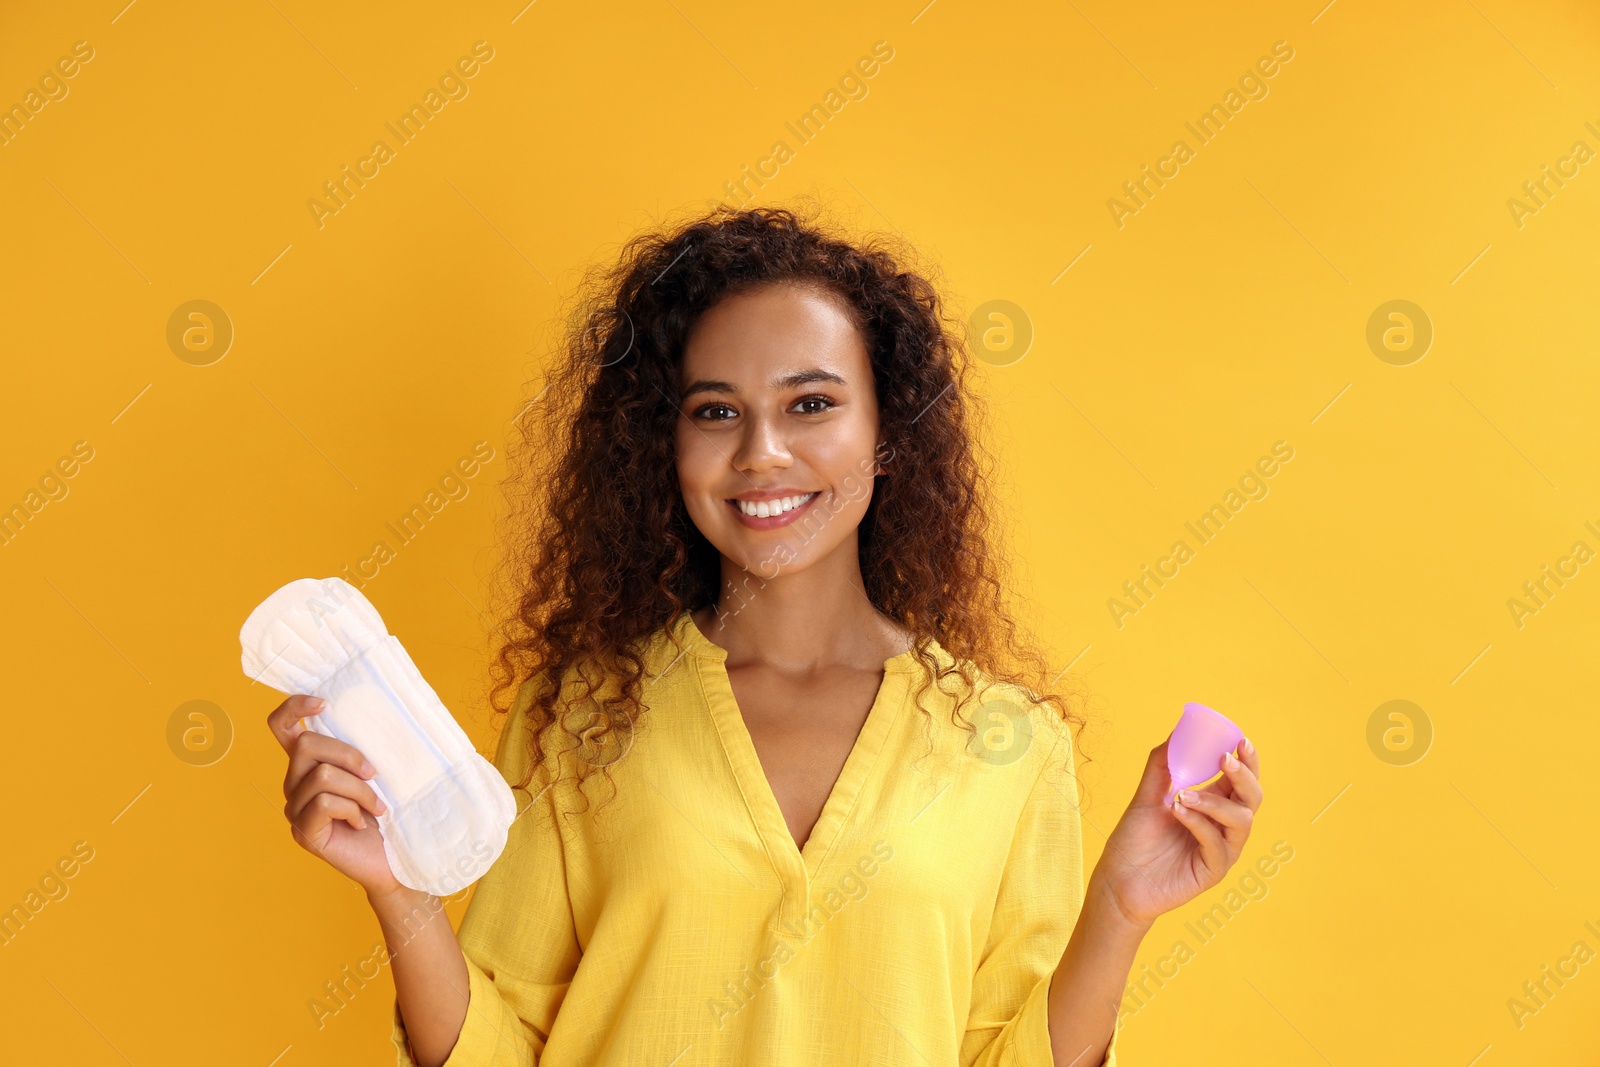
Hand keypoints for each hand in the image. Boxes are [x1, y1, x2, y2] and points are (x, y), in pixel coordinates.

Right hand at [266, 694, 401, 895]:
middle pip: (306, 745)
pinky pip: (324, 803)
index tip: (324, 704)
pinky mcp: (304, 832)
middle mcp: (294, 783)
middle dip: (348, 755)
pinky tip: (361, 822)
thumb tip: (376, 715)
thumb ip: (362, 748)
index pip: (281, 727)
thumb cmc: (387, 811)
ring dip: (359, 789)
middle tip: (374, 776)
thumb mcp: (375, 772)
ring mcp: (295, 809)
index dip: (294, 707)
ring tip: (376, 807)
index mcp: (309, 763)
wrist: (395, 857)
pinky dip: (352, 809)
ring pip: (322, 776)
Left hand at [1090, 737, 1262, 929]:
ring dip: (1215, 801)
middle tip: (1225, 760)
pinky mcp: (1213, 872)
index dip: (1247, 761)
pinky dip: (1199, 823)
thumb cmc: (1135, 839)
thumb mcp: (1146, 795)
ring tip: (1183, 794)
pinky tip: (1177, 811)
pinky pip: (1218, 845)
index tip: (1240, 740)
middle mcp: (1223, 827)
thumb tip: (1176, 732)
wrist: (1118, 879)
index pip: (1241, 780)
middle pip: (1253, 798)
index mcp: (1213, 805)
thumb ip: (1162, 765)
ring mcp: (1221, 850)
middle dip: (1244, 776)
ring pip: (1242, 821)